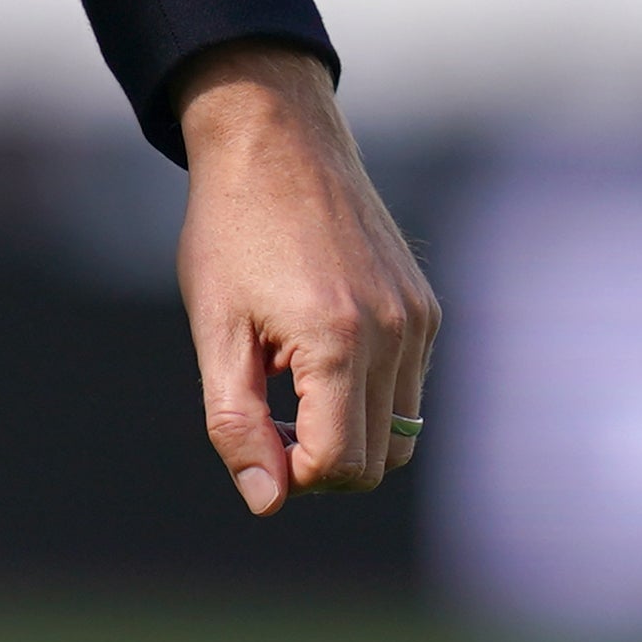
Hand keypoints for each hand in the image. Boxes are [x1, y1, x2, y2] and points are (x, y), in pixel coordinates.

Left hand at [171, 41, 437, 515]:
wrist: (275, 140)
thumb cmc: (231, 230)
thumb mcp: (215, 328)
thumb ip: (236, 421)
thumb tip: (266, 502)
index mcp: (338, 341)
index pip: (339, 466)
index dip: (292, 473)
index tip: (254, 434)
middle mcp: (394, 333)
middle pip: (378, 461)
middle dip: (321, 458)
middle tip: (265, 408)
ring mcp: (418, 320)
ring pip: (402, 431)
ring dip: (348, 427)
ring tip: (288, 374)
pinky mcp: (426, 307)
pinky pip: (409, 387)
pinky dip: (367, 391)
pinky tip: (316, 344)